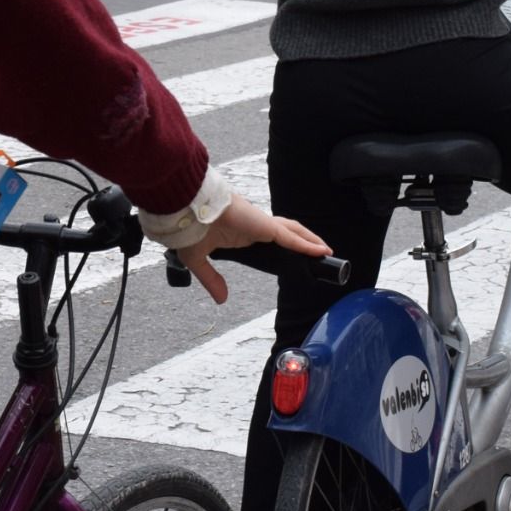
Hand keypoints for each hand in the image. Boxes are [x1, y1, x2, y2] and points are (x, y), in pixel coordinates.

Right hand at [171, 197, 328, 304]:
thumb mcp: (198, 260)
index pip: (270, 238)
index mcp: (242, 232)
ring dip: (311, 241)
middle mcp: (255, 226)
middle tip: (318, 256)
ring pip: (293, 232)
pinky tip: (321, 250)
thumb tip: (222, 299)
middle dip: (304, 243)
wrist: (184, 211)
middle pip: (288, 233)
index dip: (284, 246)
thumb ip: (212, 279)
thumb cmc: (189, 228)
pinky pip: (290, 236)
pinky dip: (307, 243)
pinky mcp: (263, 224)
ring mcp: (260, 224)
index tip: (293, 259)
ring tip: (326, 253)